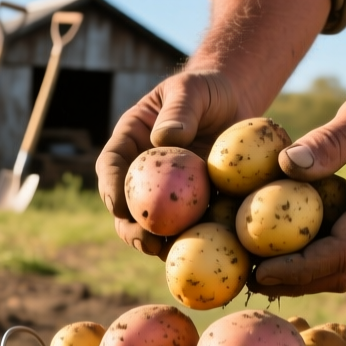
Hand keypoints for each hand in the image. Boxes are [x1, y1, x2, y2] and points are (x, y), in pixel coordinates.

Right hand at [96, 71, 241, 254]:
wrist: (235, 103)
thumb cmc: (207, 90)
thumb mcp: (191, 91)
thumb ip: (180, 110)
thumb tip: (166, 139)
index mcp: (131, 141)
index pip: (111, 165)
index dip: (110, 188)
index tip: (117, 207)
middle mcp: (143, 172)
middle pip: (126, 204)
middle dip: (130, 227)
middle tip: (145, 240)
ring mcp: (167, 192)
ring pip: (154, 222)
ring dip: (159, 242)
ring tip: (170, 254)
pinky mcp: (193, 204)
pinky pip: (189, 225)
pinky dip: (194, 239)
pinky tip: (204, 251)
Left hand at [251, 76, 345, 295]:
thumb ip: (329, 141)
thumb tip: (287, 165)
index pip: (341, 253)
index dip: (298, 268)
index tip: (259, 271)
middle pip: (341, 271)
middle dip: (294, 281)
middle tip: (248, 278)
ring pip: (343, 267)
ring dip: (301, 275)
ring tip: (256, 271)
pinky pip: (344, 250)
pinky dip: (312, 257)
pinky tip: (279, 249)